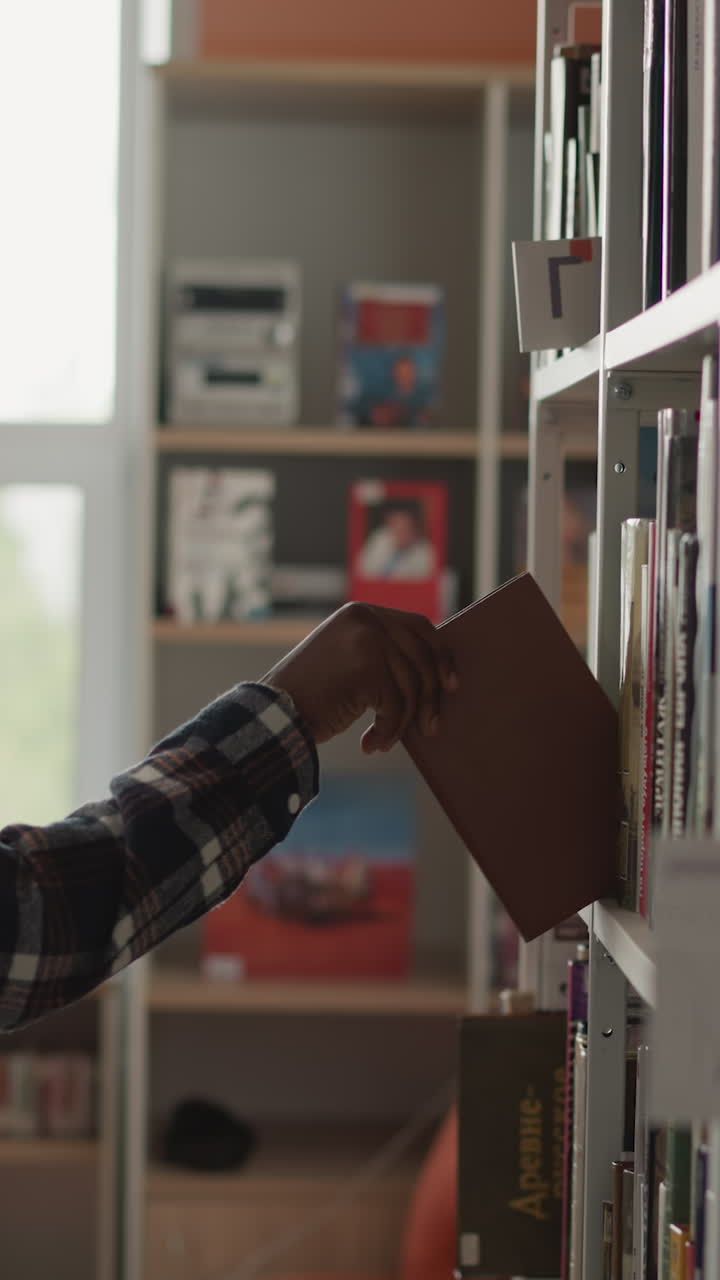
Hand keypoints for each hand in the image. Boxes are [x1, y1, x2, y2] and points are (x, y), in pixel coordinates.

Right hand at [261, 603, 457, 752]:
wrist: (274, 713)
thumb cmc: (310, 696)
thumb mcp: (348, 661)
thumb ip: (383, 654)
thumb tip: (434, 673)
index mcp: (362, 612)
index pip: (419, 626)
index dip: (440, 655)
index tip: (451, 684)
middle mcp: (366, 619)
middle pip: (422, 657)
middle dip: (431, 696)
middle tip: (431, 728)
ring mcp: (367, 640)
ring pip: (411, 686)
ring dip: (403, 721)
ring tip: (384, 741)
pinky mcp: (367, 667)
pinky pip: (396, 706)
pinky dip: (388, 731)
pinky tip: (371, 744)